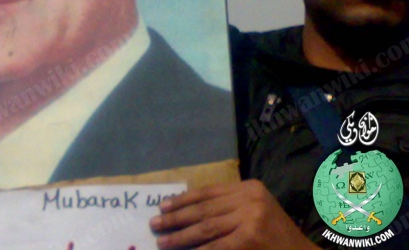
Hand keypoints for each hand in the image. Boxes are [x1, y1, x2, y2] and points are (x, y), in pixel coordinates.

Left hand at [149, 180, 320, 248]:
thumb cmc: (277, 236)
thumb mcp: (255, 211)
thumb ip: (228, 207)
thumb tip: (187, 210)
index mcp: (249, 187)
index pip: (208, 192)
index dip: (183, 200)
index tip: (163, 206)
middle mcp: (249, 199)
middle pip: (204, 209)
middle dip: (176, 218)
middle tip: (155, 224)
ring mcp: (250, 219)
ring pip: (206, 228)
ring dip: (181, 236)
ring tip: (162, 240)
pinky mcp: (249, 239)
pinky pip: (216, 246)